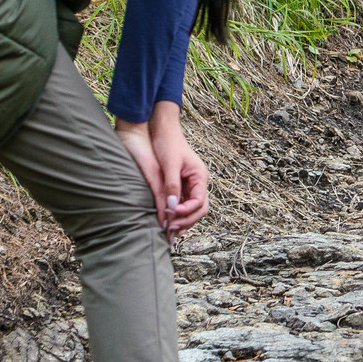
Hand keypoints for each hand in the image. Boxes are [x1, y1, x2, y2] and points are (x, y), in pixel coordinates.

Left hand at [115, 102, 211, 238]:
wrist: (162, 130)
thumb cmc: (167, 143)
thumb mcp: (169, 164)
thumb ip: (172, 186)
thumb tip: (172, 208)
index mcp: (200, 176)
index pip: (199, 202)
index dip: (187, 212)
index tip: (172, 216)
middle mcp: (198, 182)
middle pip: (199, 210)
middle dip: (186, 221)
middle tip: (169, 230)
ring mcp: (191, 185)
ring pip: (192, 210)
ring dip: (182, 221)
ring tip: (168, 231)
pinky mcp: (181, 186)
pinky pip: (183, 206)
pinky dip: (177, 215)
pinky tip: (166, 222)